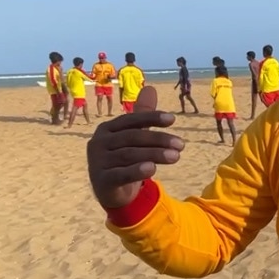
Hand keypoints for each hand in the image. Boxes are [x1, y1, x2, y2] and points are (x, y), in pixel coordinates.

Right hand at [86, 86, 184, 208]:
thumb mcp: (133, 136)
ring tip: (176, 156)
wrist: (110, 191)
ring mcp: (98, 162)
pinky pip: (121, 174)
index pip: (131, 120)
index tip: (172, 119)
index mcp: (107, 129)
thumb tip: (151, 88)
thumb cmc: (123, 159)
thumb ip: (142, 115)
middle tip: (181, 144)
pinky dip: (137, 171)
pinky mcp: (102, 180)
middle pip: (132, 138)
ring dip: (155, 155)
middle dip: (158, 139)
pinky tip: (153, 169)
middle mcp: (99, 143)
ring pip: (130, 155)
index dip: (151, 118)